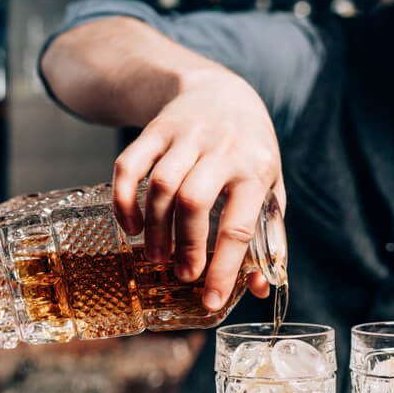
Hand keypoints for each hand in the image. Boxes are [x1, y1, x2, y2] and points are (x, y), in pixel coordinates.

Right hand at [111, 67, 284, 310]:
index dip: (223, 268)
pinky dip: (123, 200)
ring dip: (154, 228)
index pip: (237, 225)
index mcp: (256, 168)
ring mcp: (186, 136)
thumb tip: (259, 288)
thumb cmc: (249, 151)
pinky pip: (128, 165)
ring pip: (160, 186)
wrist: (221, 92)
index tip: (211, 300)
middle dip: (184, 245)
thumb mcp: (270, 187)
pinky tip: (129, 227)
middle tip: (182, 274)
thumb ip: (268, 235)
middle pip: (193, 201)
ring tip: (156, 257)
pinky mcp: (155, 129)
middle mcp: (221, 149)